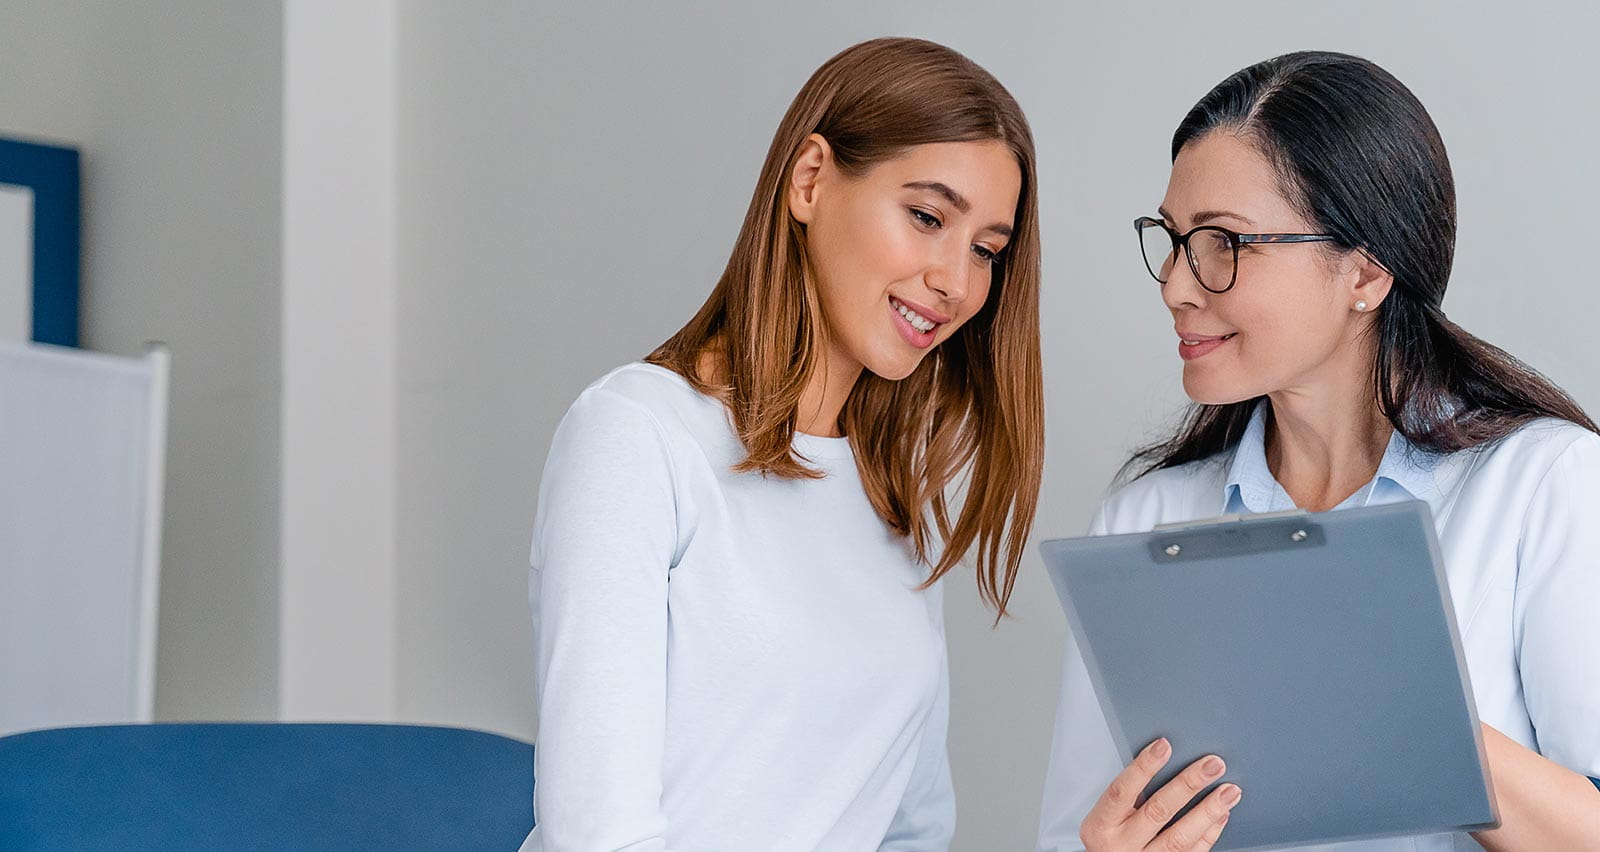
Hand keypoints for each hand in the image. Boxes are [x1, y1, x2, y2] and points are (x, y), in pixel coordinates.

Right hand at [1080, 738, 1241, 851]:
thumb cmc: (1108, 842)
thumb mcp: (1104, 819)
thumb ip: (1125, 798)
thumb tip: (1160, 758)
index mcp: (1101, 826)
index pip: (1121, 791)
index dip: (1143, 767)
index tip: (1164, 746)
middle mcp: (1121, 846)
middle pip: (1158, 811)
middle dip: (1188, 785)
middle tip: (1212, 765)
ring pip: (1180, 837)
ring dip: (1208, 811)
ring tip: (1228, 791)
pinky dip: (1210, 833)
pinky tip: (1221, 815)